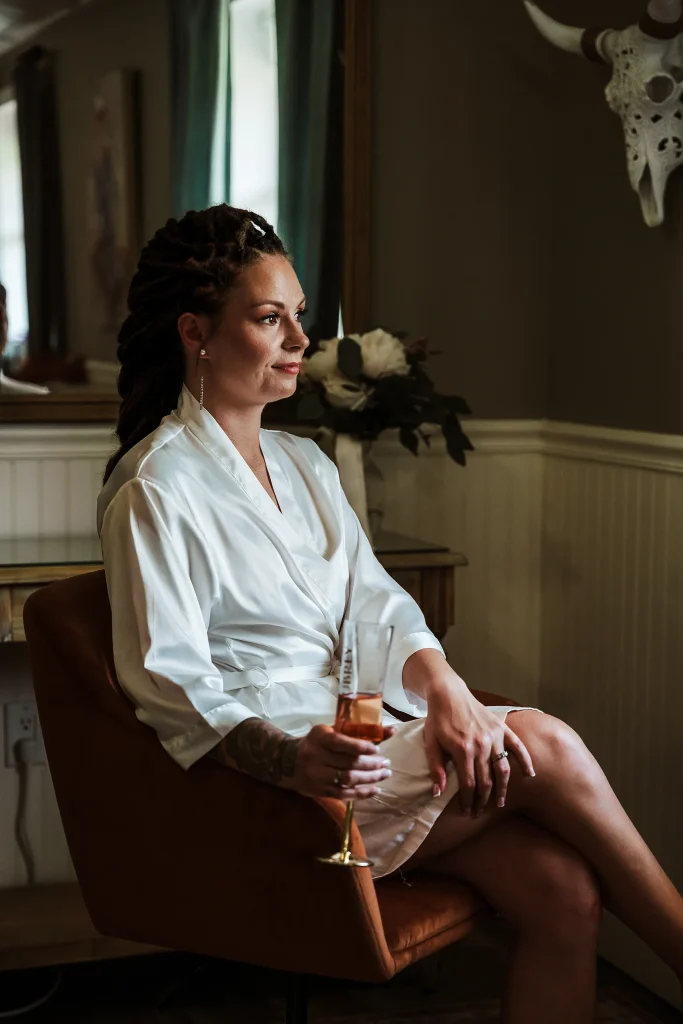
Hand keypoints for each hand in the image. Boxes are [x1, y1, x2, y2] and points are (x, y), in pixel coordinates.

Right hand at [294, 724, 395, 799]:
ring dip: (370, 778)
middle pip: (349, 763)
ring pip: (348, 779)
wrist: (286, 761)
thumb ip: (354, 732)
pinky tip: (375, 790)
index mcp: (319, 738)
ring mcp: (318, 776)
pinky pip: (344, 794)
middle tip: (386, 763)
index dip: (361, 746)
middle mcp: (317, 757)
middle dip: (371, 764)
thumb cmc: (314, 743)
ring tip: (384, 774)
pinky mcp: (320, 791)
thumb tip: (389, 731)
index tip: (378, 749)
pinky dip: (362, 793)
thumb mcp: (329, 731)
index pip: (342, 743)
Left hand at [424, 686, 534, 815]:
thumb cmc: (438, 719)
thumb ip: (436, 768)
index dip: (468, 800)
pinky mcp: (501, 727)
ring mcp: (494, 736)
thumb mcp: (431, 743)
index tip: (467, 811)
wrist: (449, 693)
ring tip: (500, 802)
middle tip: (479, 811)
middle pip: (486, 780)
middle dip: (483, 800)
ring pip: (503, 769)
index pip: (469, 784)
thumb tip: (438, 793)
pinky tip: (530, 774)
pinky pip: (517, 747)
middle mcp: (481, 744)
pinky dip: (526, 760)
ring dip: (502, 788)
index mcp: (462, 749)